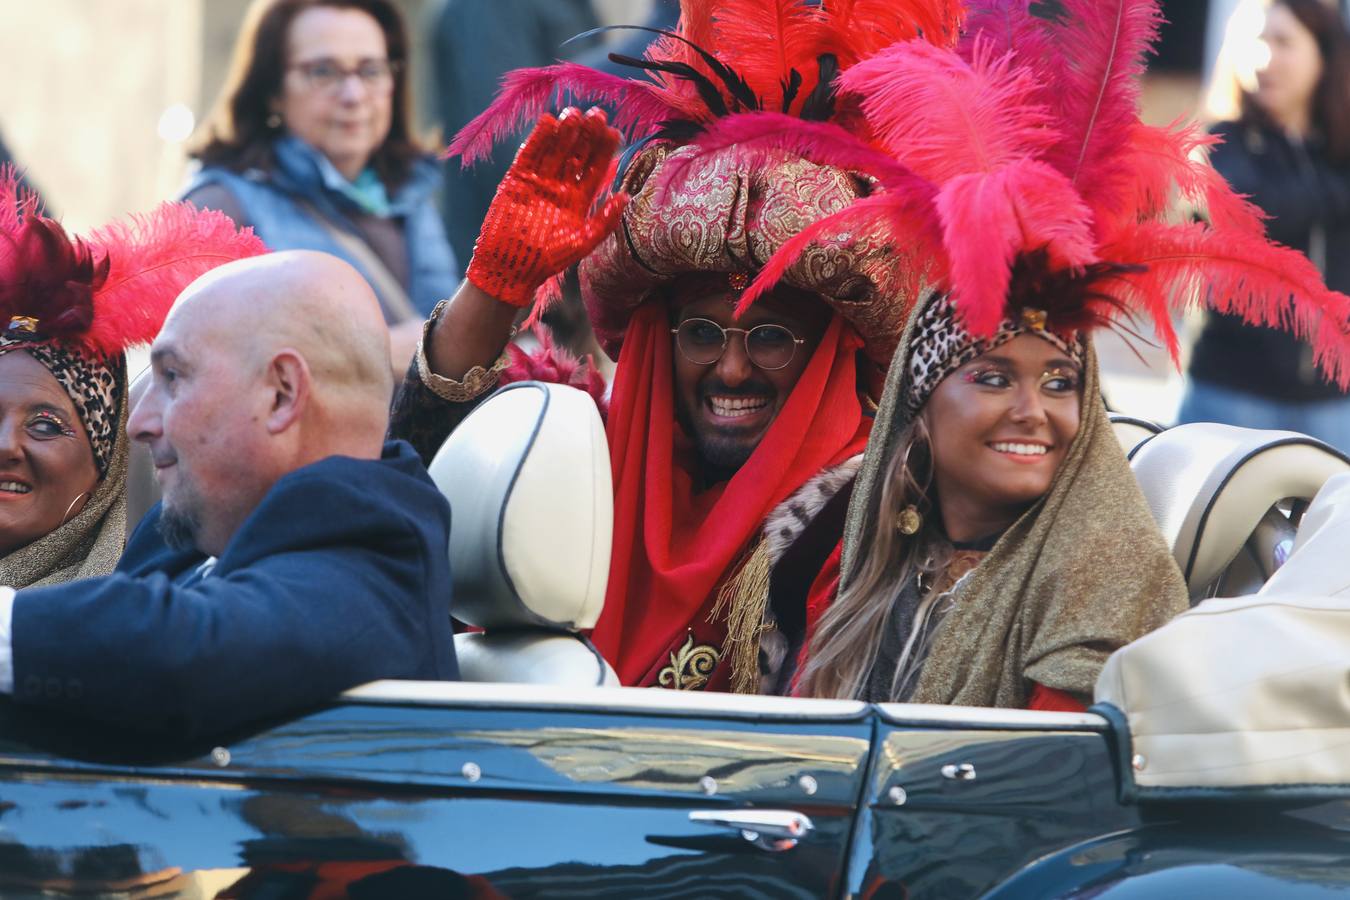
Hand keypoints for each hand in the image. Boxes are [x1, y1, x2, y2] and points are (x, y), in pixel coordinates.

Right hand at [466, 107, 627, 306]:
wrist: (510, 267)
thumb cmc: (547, 260)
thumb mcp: (581, 242)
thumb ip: (604, 221)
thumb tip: (625, 196)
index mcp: (578, 199)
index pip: (595, 168)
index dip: (605, 150)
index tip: (614, 132)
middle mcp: (560, 186)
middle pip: (577, 153)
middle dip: (587, 134)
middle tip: (597, 114)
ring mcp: (539, 180)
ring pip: (555, 149)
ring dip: (565, 131)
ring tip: (575, 113)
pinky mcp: (517, 179)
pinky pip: (530, 154)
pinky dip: (538, 138)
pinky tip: (549, 122)